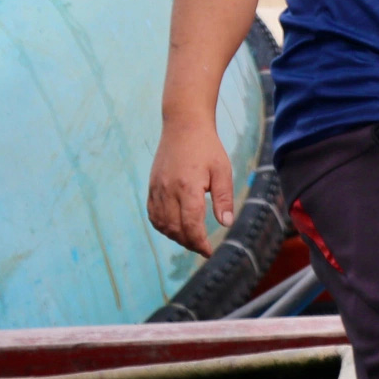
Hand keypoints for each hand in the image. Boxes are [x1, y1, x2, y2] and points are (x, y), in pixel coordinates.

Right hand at [147, 116, 236, 255]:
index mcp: (188, 187)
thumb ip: (224, 198)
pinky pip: (153, 215)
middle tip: (202, 247)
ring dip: (175, 237)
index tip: (209, 251)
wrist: (183, 126)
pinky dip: (162, 227)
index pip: (191, 224)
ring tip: (191, 240)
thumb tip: (226, 223)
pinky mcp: (151, 187)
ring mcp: (157, 189)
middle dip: (189, 243)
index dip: (199, 243)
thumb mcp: (222, 170)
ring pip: (162, 224)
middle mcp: (168, 191)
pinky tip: (174, 229)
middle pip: (175, 229)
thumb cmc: (207, 148)